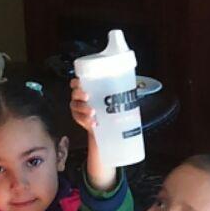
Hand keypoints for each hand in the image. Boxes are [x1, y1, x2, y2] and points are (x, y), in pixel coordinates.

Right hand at [70, 77, 117, 191]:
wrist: (106, 129)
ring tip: (93, 113)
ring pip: (75, 106)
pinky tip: (94, 123)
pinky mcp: (79, 119)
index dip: (77, 81)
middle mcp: (80, 98)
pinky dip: (86, 121)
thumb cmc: (110, 111)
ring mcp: (78, 109)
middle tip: (88, 97)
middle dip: (80, 94)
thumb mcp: (114, 100)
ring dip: (83, 109)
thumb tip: (134, 88)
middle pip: (75, 93)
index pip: (78, 82)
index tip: (81, 82)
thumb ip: (118, 93)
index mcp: (87, 89)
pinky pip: (79, 119)